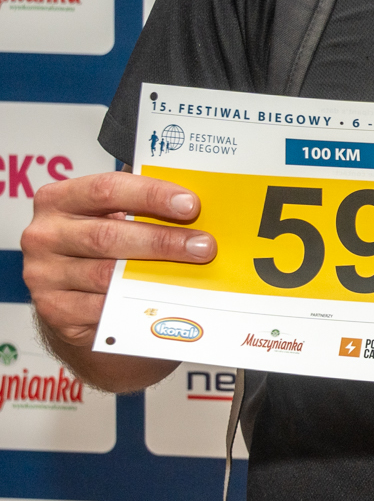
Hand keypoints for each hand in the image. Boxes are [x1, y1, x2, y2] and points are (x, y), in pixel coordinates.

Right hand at [21, 172, 214, 350]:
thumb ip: (140, 207)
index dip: (151, 194)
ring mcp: (44, 275)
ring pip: (107, 275)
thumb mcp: (110, 216)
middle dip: (163, 240)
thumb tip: (194, 206)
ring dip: (155, 274)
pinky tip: (165, 298)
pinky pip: (103, 308)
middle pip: (108, 236)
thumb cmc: (98, 245)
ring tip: (193, 272)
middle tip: (203, 245)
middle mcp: (45, 235)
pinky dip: (136, 302)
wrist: (67, 296)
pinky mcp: (54, 311)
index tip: (190, 204)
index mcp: (58, 200)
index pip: (106, 189)